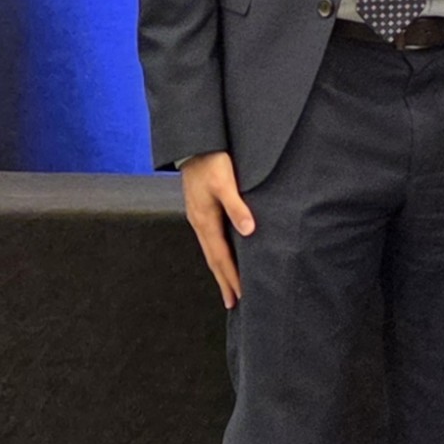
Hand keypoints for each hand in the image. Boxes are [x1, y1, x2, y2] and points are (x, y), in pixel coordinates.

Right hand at [179, 150, 255, 308]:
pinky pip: (210, 239)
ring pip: (210, 249)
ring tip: (228, 285)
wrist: (194, 142)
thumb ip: (236, 206)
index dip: (230, 277)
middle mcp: (199, 222)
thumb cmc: (211, 160)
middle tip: (233, 302)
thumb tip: (248, 231)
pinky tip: (223, 255)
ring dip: (220, 269)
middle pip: (213, 258)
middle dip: (224, 280)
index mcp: (205, 220)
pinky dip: (217, 253)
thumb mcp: (225, 182)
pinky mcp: (200, 209)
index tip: (238, 296)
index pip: (220, 256)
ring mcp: (198, 216)